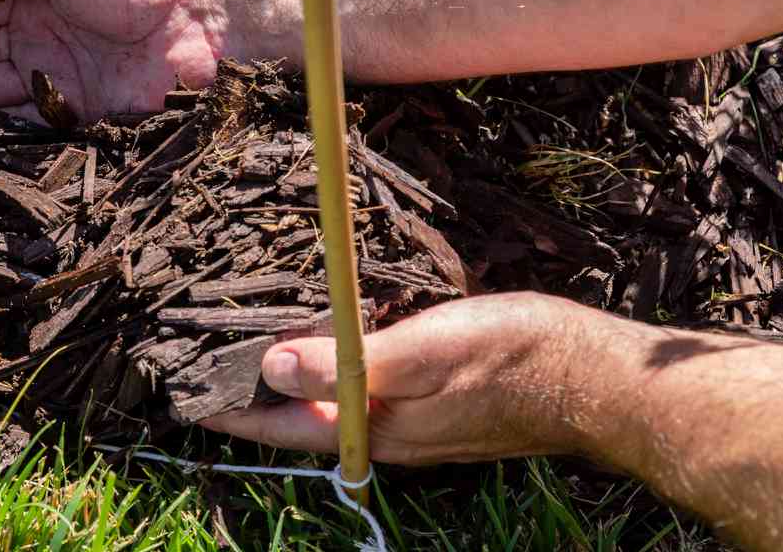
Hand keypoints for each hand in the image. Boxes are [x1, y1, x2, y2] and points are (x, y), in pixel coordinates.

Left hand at [202, 293, 592, 464]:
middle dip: (254, 400)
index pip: (282, 428)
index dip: (232, 412)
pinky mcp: (438, 405)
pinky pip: (365, 395)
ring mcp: (415, 424)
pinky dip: (333, 374)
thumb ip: (346, 364)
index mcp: (377, 429)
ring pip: (332, 408)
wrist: (598, 376)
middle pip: (302, 423)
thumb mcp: (422, 351)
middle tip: (207, 369)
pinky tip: (327, 346)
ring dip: (292, 386)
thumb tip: (271, 368)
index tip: (185, 395)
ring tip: (250, 358)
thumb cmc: (514, 356)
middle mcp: (389, 435)